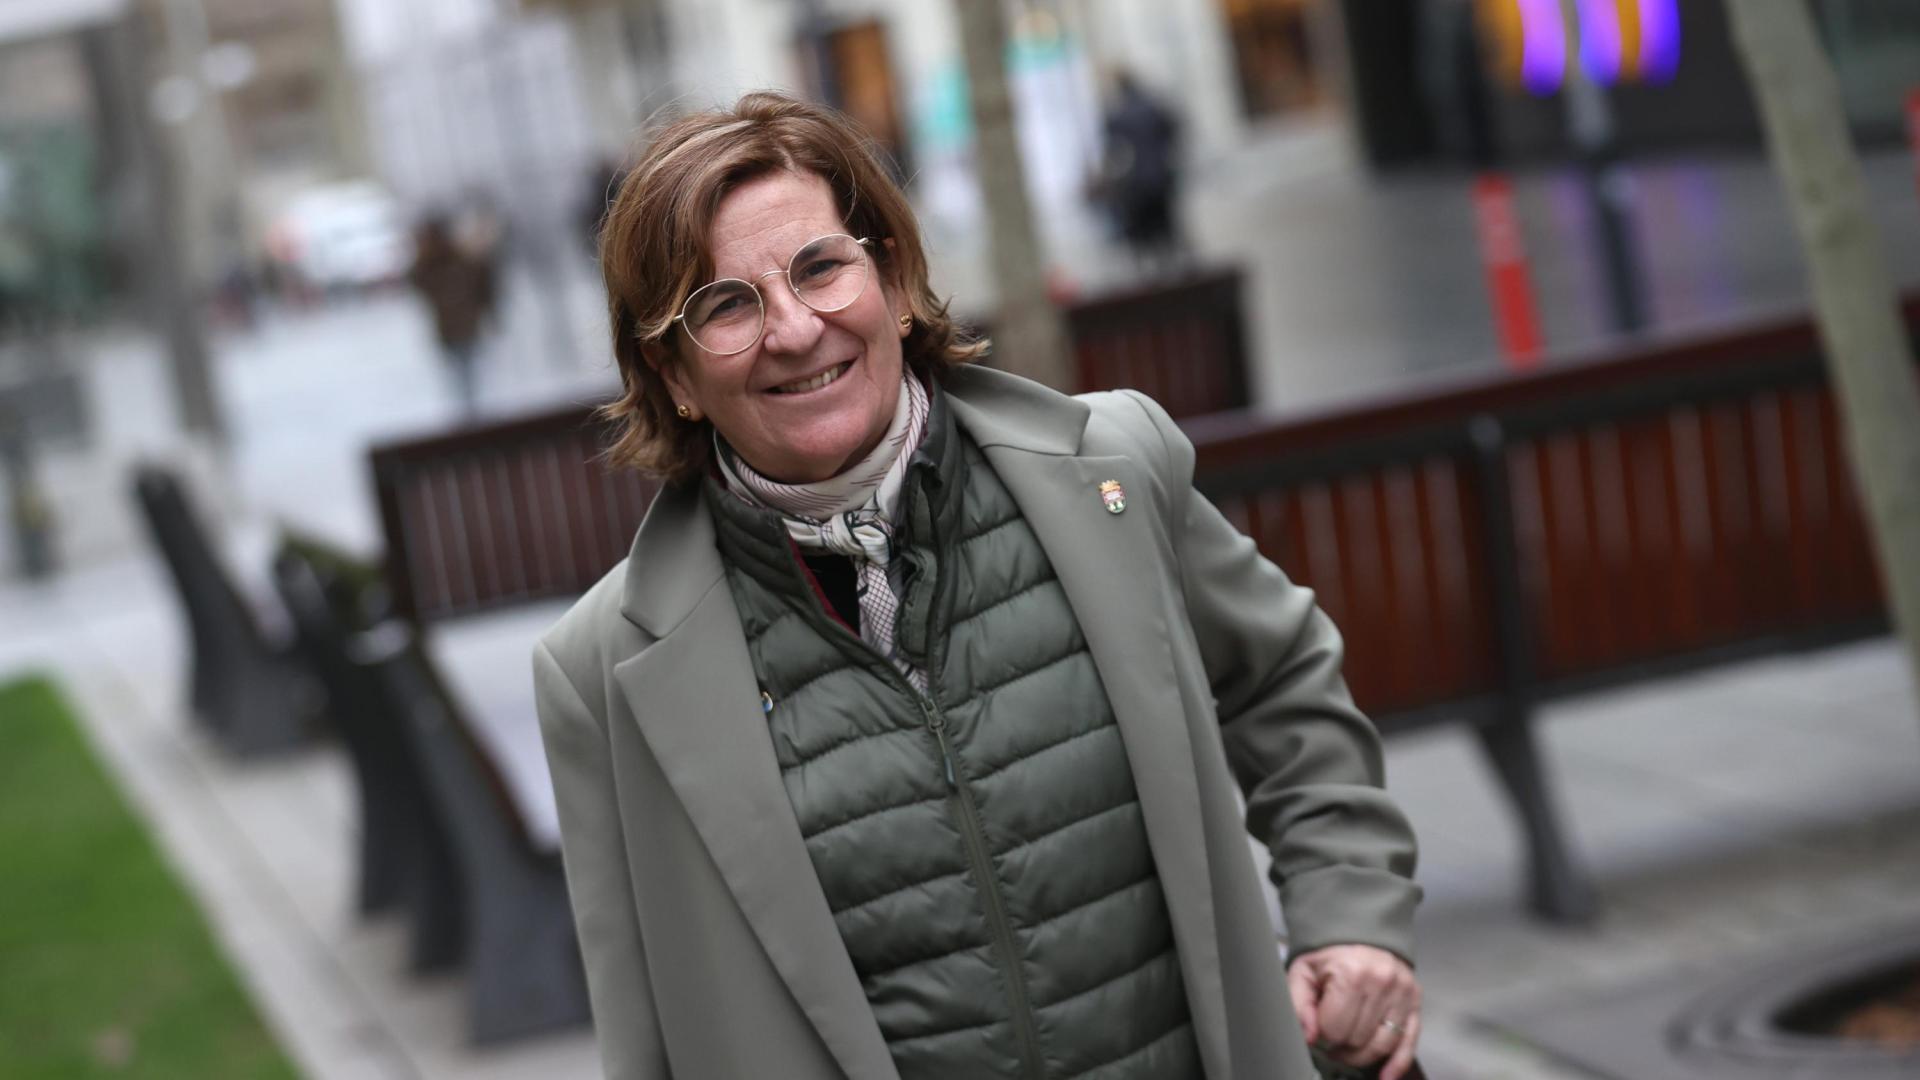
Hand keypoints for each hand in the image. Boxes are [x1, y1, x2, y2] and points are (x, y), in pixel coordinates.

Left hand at [1286, 944, 1421, 1079]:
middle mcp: (1382, 982)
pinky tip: (1386, 1076)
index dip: (1322, 1034)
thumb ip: (1299, 1005)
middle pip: (1357, 1040)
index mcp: (1352, 973)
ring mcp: (1402, 994)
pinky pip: (1409, 1042)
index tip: (1319, 1028)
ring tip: (1348, 1048)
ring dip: (1362, 1055)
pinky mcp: (1415, 1003)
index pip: (1335, 1029)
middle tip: (1332, 1036)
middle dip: (1340, 1045)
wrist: (1361, 936)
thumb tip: (1308, 1036)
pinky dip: (1397, 1064)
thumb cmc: (1331, 957)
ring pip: (1381, 1046)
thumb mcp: (1303, 973)